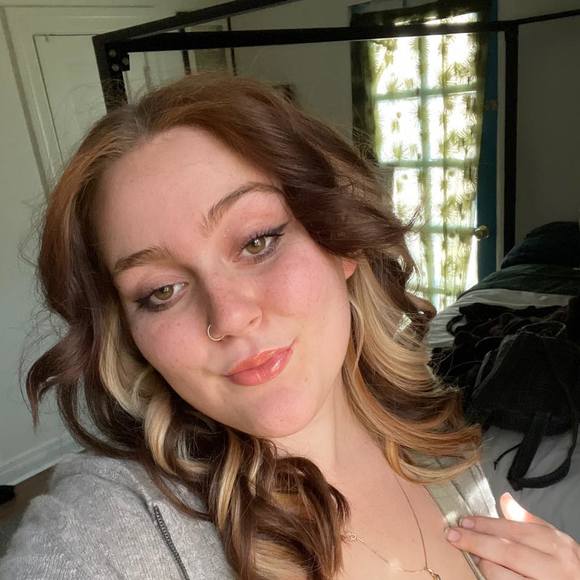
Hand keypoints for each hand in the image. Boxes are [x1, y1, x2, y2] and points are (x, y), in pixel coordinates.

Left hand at [445, 492, 579, 578]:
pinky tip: (483, 572)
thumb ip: (528, 522)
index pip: (516, 531)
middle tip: (452, 535)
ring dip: (484, 564)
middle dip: (477, 542)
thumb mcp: (554, 541)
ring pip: (506, 576)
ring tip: (470, 554)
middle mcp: (556, 568)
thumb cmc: (566, 567)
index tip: (464, 521)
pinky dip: (493, 579)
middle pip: (509, 551)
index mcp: (557, 545)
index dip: (487, 525)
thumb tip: (505, 499)